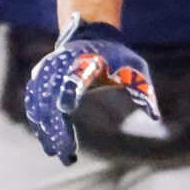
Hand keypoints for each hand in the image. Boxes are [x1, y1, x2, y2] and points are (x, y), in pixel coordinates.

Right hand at [23, 14, 158, 164]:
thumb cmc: (118, 57)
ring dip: (45, 129)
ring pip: (40, 101)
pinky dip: (37, 120)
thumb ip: (144, 92)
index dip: (68, 90)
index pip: (76, 75)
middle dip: (57, 127)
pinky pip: (33, 99)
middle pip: (53, 96)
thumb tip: (156, 118)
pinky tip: (46, 142)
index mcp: (88, 61)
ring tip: (55, 153)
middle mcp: (63, 64)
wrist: (92, 36)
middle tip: (66, 154)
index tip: (65, 108)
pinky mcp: (40, 76)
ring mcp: (48, 70)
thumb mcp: (136, 70)